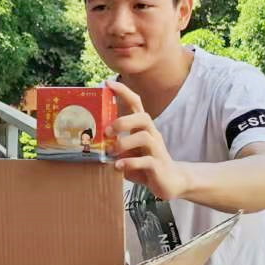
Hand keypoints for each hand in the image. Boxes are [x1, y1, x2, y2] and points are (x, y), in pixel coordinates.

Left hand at [105, 80, 188, 200]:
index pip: (136, 104)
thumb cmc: (146, 164)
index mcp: (143, 128)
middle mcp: (152, 135)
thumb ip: (116, 146)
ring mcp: (157, 150)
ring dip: (124, 143)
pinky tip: (118, 167)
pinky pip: (146, 161)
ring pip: (144, 137)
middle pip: (143, 117)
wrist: (171, 181)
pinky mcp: (158, 166)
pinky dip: (130, 163)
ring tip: (112, 152)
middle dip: (123, 122)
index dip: (123, 92)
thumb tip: (93, 143)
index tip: (108, 83)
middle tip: (107, 132)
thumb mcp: (129, 152)